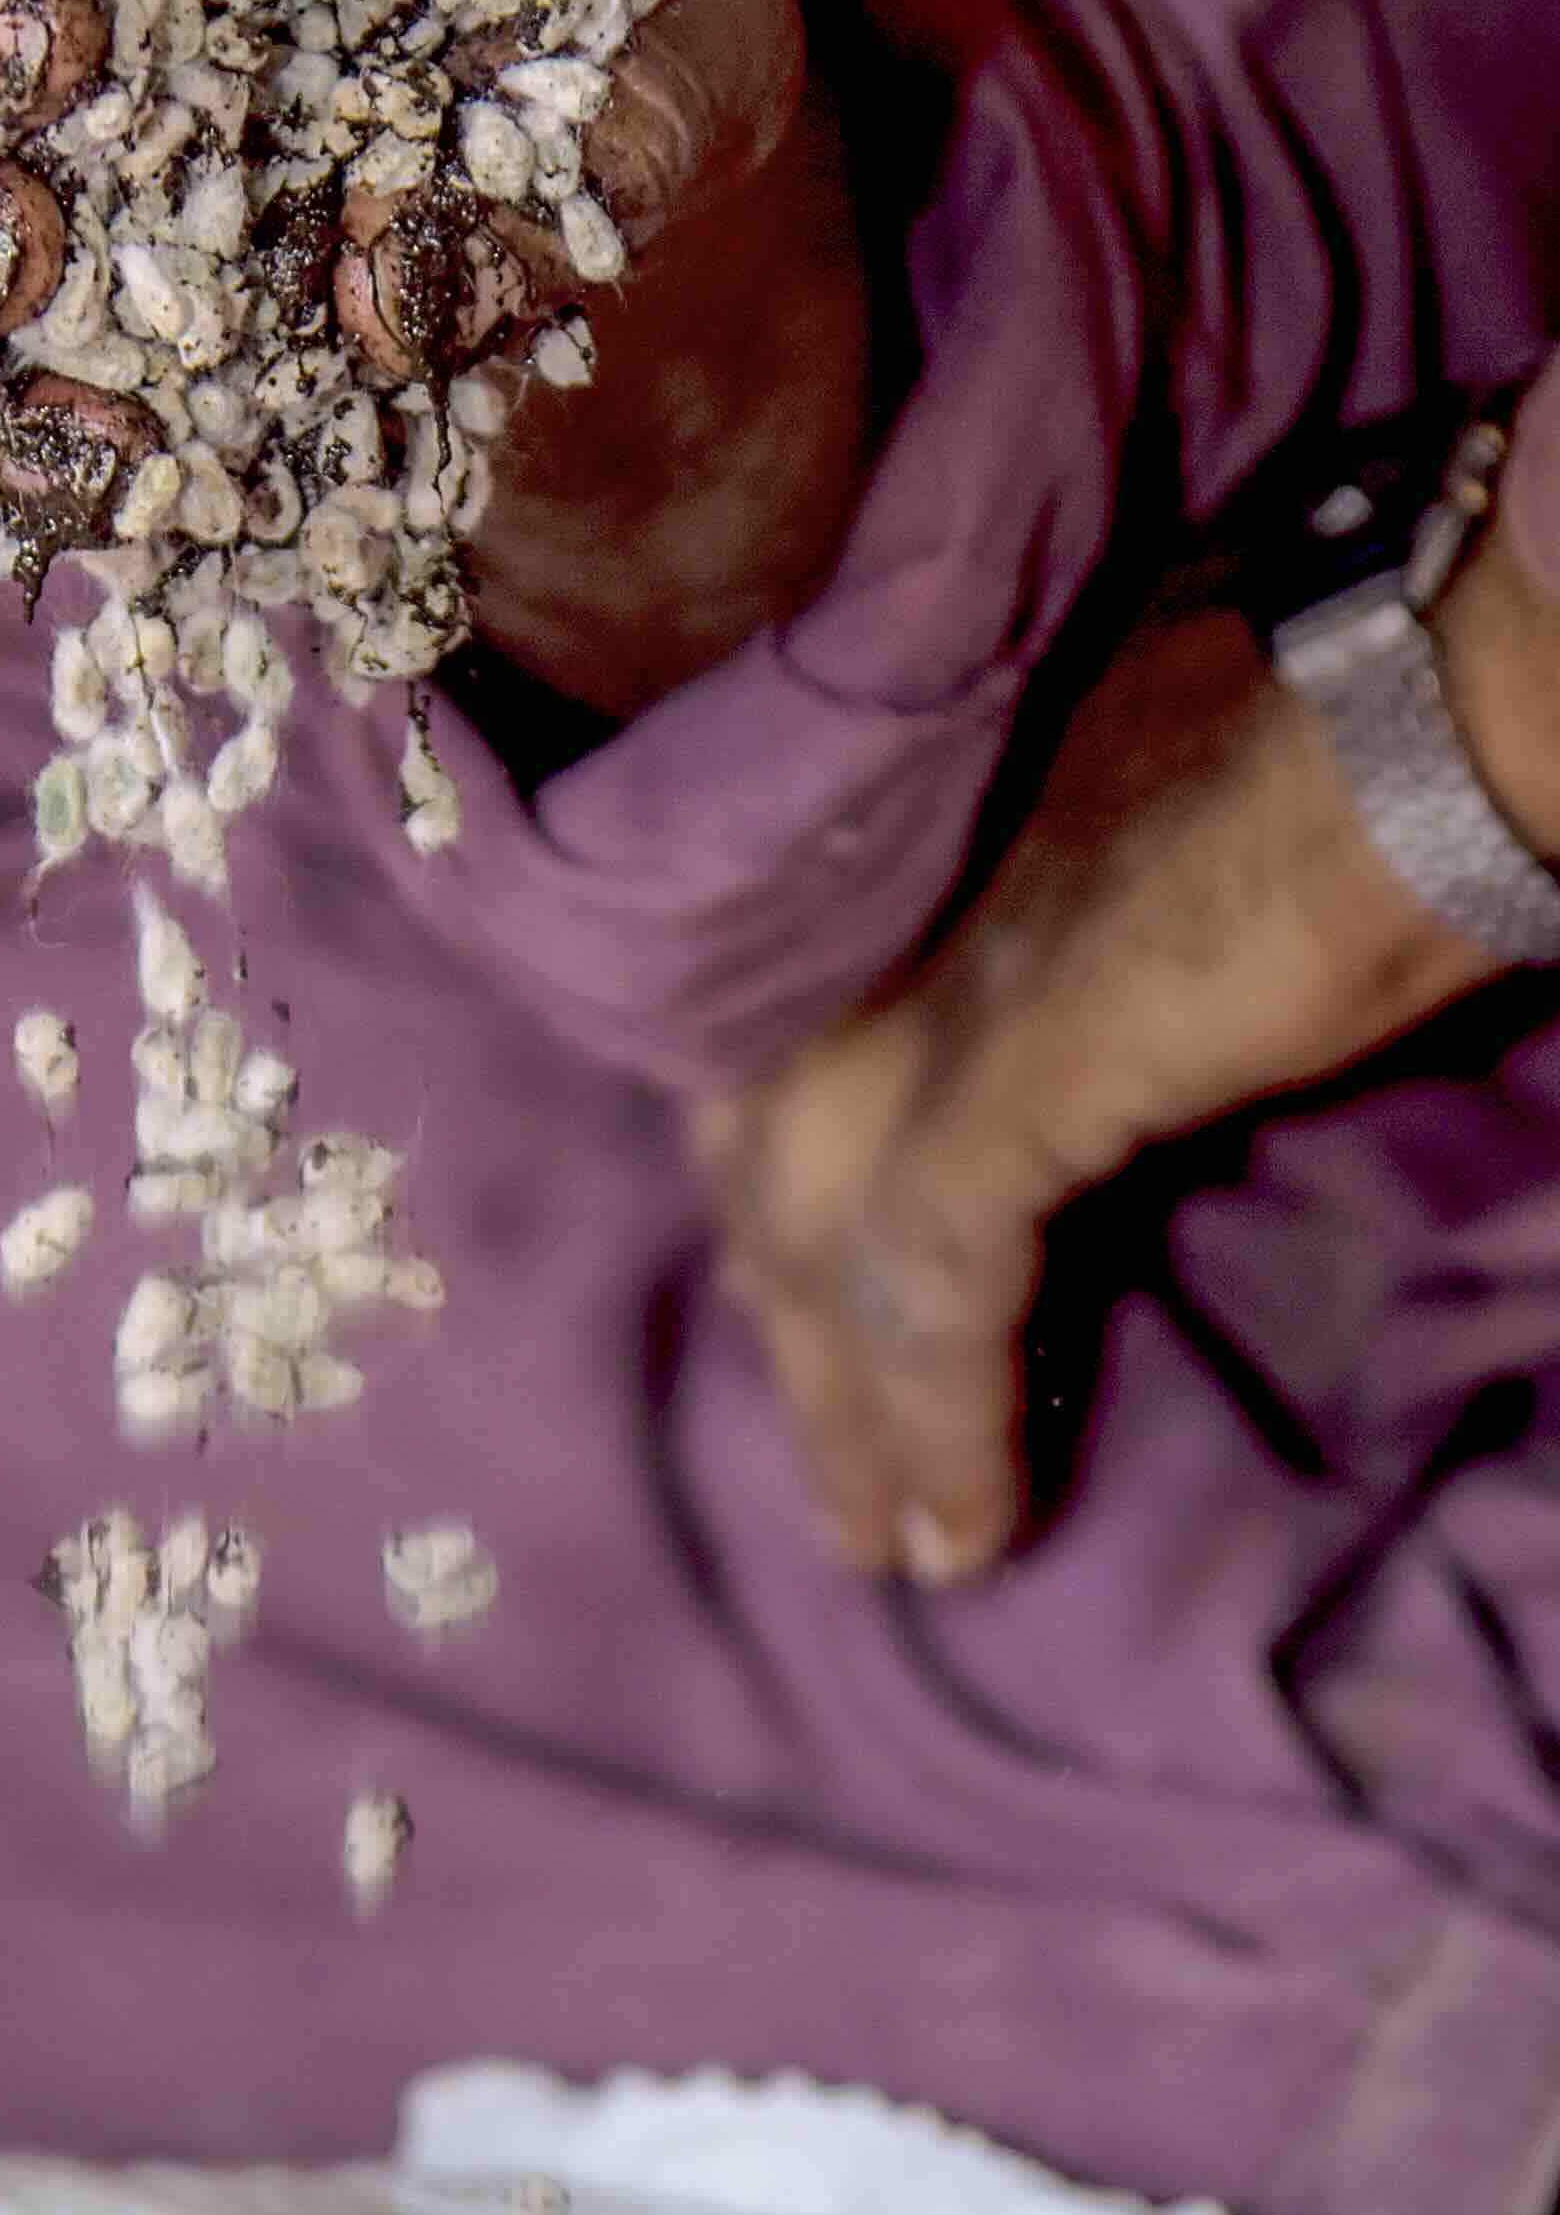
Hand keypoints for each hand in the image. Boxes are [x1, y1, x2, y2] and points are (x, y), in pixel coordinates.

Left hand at [698, 353, 1559, 1583]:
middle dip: (791, 1331)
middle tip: (837, 1489)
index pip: (772, 1034)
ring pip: (820, 1236)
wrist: (1446, 664)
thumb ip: (1068, 910)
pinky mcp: (1015, 1060)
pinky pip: (928, 1279)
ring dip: (850, 1415)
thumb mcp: (1146, 819)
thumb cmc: (1349, 706)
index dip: (772, 1182)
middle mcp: (870, 901)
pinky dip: (937, 1417)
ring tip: (891, 1551)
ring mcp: (930, 978)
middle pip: (766, 1149)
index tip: (796, 1310)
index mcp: (896, 832)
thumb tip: (1074, 1022)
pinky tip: (963, 1528)